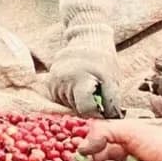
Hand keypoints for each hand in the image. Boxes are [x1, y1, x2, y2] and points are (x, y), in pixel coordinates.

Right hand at [48, 0, 121, 117]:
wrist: (85, 40)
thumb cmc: (102, 61)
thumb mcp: (112, 79)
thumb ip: (111, 101)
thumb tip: (109, 120)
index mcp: (78, 79)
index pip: (85, 110)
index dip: (97, 115)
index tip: (104, 112)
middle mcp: (62, 82)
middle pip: (76, 109)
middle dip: (88, 109)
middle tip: (97, 99)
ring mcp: (53, 83)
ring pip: (67, 106)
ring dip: (79, 103)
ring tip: (88, 90)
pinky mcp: (49, 84)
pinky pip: (61, 100)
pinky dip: (71, 98)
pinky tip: (79, 88)